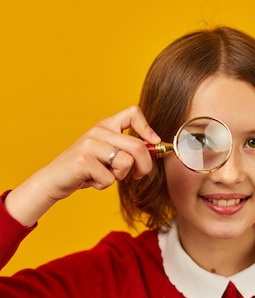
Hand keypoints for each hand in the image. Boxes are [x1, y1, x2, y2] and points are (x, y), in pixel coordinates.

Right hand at [4, 106, 159, 226]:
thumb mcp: (107, 153)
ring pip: (126, 163)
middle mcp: (98, 131)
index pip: (132, 113)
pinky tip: (91, 180)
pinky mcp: (83, 160)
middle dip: (145, 166)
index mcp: (105, 125)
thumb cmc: (85, 169)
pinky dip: (103, 184)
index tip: (154, 142)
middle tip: (138, 175)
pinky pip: (110, 178)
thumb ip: (127, 148)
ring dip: (119, 177)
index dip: (148, 128)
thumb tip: (156, 147)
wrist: (53, 180)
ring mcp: (90, 144)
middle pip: (138, 146)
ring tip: (103, 175)